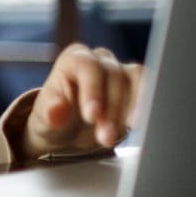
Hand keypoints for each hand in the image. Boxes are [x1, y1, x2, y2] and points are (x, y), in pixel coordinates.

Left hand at [20, 44, 144, 160]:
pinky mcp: (138, 86)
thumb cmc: (55, 119)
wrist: (70, 131)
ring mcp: (121, 71)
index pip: (87, 67)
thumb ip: (50, 112)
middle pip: (114, 76)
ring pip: (136, 81)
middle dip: (112, 109)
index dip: (92, 90)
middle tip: (106, 136)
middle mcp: (100, 60)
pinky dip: (146, 108)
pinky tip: (141, 126)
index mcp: (73, 60)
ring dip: (132, 109)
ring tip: (123, 134)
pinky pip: (150, 90)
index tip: (92, 116)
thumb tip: (55, 111)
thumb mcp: (45, 119)